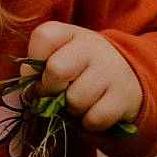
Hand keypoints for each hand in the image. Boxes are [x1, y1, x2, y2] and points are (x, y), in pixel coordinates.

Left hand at [23, 21, 142, 134]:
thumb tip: (29, 83)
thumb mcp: (61, 57)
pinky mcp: (124, 96)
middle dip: (50, 89)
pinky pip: (93, 119)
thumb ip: (38, 66)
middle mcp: (93, 46)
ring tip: (79, 101)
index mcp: (71, 33)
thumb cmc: (81, 69)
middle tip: (57, 93)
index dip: (34, 61)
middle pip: (56, 69)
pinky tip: (94, 110)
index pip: (44, 37)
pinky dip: (89, 122)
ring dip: (71, 109)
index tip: (41, 73)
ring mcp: (111, 70)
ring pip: (75, 100)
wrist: (127, 77)